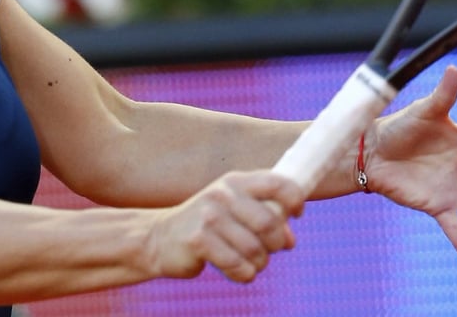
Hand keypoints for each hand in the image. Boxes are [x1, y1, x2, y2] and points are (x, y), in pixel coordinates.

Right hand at [148, 170, 304, 283]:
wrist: (160, 239)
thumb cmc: (207, 226)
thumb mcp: (234, 212)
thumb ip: (265, 218)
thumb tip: (290, 240)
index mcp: (236, 181)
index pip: (278, 183)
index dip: (295, 200)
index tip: (297, 215)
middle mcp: (223, 194)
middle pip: (270, 221)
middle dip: (277, 242)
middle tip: (270, 250)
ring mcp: (209, 216)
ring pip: (255, 248)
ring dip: (260, 263)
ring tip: (252, 263)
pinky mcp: (199, 240)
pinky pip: (237, 265)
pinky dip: (244, 274)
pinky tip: (238, 271)